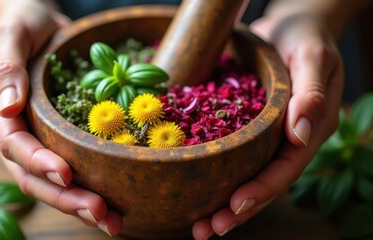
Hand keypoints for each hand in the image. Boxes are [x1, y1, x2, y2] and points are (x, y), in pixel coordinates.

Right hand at [0, 0, 121, 235]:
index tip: (67, 173)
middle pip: (30, 174)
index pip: (12, 143)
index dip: (38, 161)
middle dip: (65, 197)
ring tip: (111, 221)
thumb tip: (9, 106)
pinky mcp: (52, 137)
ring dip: (78, 203)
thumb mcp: (11, 32)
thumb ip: (8, 66)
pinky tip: (109, 204)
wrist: (37, 24)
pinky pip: (66, 166)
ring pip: (48, 180)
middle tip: (101, 214)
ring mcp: (31, 136)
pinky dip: (86, 189)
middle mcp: (9, 129)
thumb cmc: (22, 22)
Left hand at [192, 13, 342, 238]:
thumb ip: (311, 94)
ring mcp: (271, 139)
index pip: (287, 168)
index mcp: (311, 130)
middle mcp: (290, 141)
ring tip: (200, 227)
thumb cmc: (306, 39)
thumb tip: (300, 135)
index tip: (236, 205)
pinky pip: (236, 159)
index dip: (262, 189)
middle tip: (209, 229)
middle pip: (266, 183)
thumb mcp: (314, 57)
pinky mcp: (252, 131)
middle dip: (239, 209)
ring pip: (249, 177)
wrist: (292, 29)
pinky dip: (219, 178)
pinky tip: (197, 193)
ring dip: (226, 204)